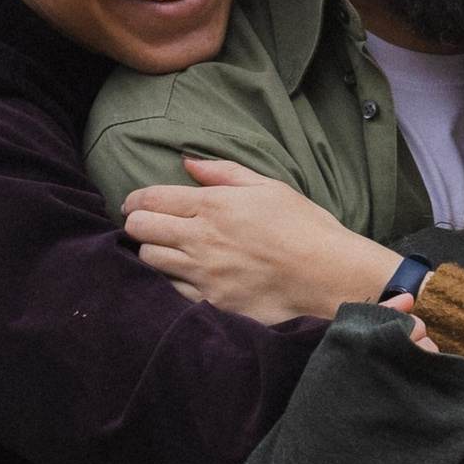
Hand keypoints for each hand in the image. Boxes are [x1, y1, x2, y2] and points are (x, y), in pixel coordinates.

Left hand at [122, 158, 398, 321]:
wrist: (331, 276)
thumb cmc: (306, 227)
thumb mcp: (269, 187)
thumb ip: (224, 173)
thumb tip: (188, 161)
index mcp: (214, 206)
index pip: (151, 199)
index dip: (134, 200)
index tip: (132, 204)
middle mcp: (201, 240)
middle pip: (140, 230)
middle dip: (136, 225)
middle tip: (144, 226)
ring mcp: (204, 274)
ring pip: (149, 261)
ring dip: (150, 253)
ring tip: (162, 250)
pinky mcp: (211, 302)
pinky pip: (170, 291)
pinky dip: (170, 281)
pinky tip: (183, 276)